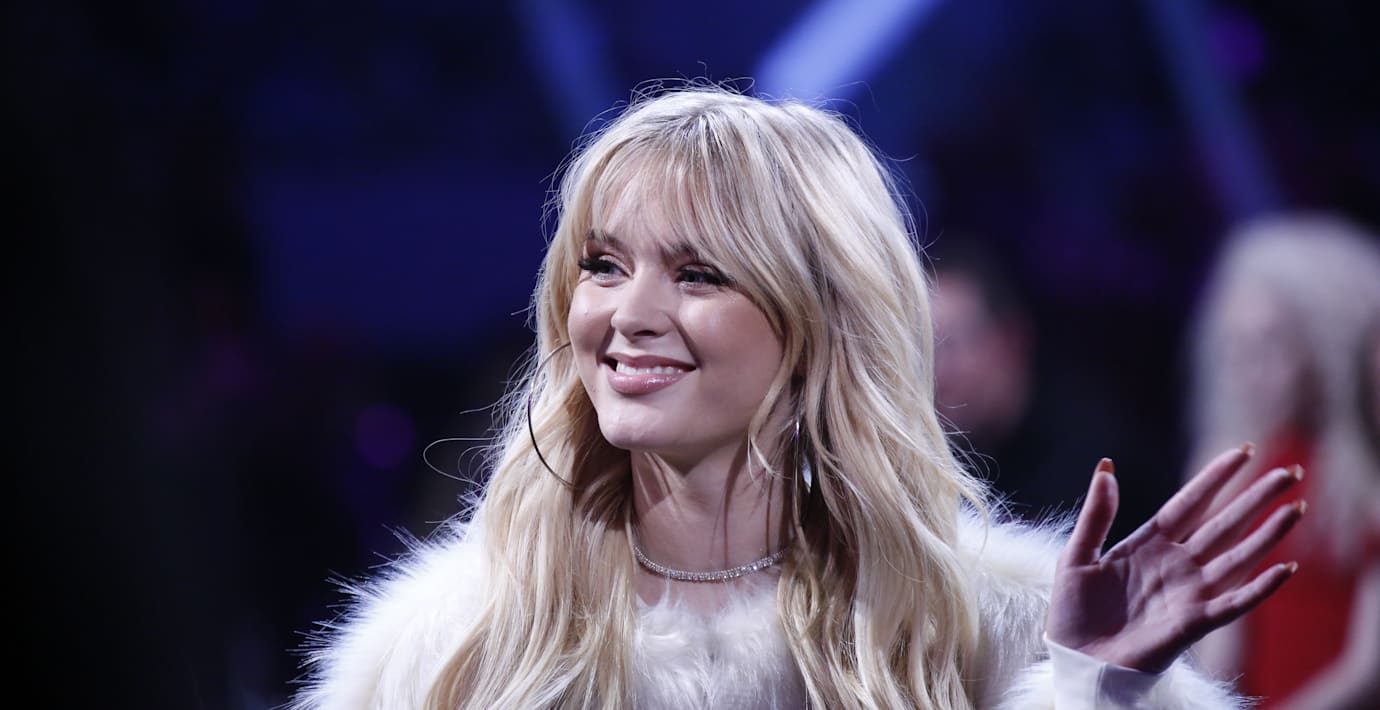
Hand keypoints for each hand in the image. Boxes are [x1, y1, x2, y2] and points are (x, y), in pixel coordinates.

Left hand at [1045, 445, 1303, 672]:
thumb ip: (1096, 515)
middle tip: (1289, 471)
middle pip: (1223, 524)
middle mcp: (1176, 564)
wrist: (1075, 661)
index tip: (1242, 451)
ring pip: (1238, 556)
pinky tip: (1283, 568)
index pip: (1189, 503)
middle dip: (1255, 498)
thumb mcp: (1078, 555)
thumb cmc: (1074, 612)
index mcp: (1148, 544)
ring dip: (1268, 534)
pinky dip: (1260, 588)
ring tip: (1295, 508)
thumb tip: (1106, 467)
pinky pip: (1234, 603)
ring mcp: (1188, 592)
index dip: (1215, 478)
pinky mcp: (1193, 623)